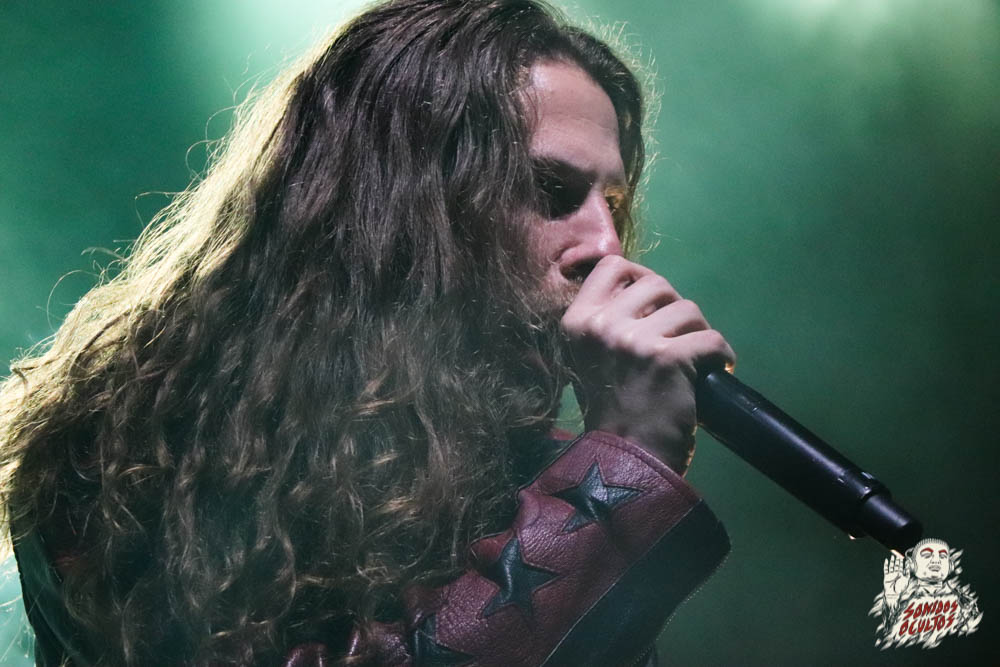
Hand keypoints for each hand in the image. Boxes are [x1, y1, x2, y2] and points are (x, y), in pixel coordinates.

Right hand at [560, 256, 734, 473]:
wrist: (624, 462)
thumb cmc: (610, 413)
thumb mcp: (588, 359)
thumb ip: (603, 323)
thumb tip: (635, 285)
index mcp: (576, 322)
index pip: (610, 266)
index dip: (638, 275)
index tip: (652, 301)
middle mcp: (601, 325)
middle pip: (656, 283)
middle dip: (674, 307)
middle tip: (678, 337)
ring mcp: (634, 341)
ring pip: (688, 310)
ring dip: (699, 333)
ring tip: (697, 360)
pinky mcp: (669, 358)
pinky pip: (712, 339)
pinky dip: (722, 356)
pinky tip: (718, 370)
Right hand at [883, 554, 909, 602]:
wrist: (893, 594)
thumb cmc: (900, 590)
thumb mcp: (906, 582)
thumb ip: (908, 576)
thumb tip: (910, 570)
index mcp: (902, 576)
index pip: (904, 569)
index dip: (905, 564)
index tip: (907, 560)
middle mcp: (897, 575)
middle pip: (897, 566)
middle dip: (898, 561)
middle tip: (899, 556)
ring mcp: (891, 575)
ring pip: (892, 566)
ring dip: (892, 562)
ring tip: (893, 556)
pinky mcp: (886, 576)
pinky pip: (886, 569)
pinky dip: (886, 564)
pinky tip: (886, 560)